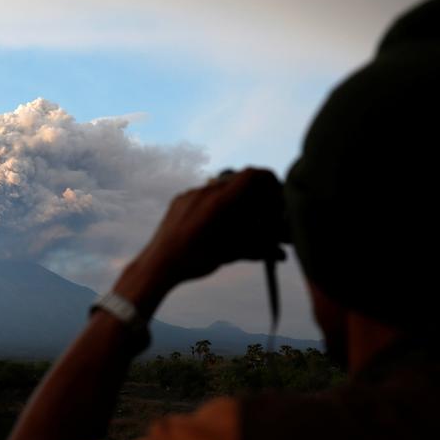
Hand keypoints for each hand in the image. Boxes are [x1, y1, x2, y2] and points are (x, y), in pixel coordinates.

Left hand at [113, 167, 284, 316]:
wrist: (158, 264)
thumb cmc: (195, 261)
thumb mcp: (229, 255)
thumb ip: (258, 249)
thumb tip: (281, 254)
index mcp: (219, 202)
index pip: (251, 175)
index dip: (268, 180)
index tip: (275, 193)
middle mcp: (205, 192)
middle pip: (237, 181)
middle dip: (252, 193)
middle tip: (258, 210)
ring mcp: (190, 193)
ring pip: (220, 187)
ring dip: (233, 198)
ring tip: (235, 220)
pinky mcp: (179, 199)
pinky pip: (203, 193)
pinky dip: (215, 203)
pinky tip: (213, 223)